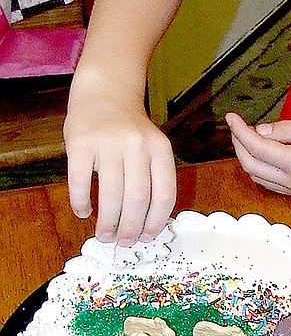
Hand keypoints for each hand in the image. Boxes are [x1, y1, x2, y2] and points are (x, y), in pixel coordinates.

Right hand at [65, 96, 176, 245]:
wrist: (105, 92)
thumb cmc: (129, 130)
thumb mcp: (151, 146)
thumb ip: (153, 176)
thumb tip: (147, 223)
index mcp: (160, 149)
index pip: (165, 193)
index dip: (157, 221)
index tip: (147, 237)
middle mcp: (137, 145)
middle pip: (138, 198)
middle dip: (131, 227)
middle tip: (123, 243)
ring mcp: (108, 143)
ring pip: (112, 193)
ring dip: (108, 221)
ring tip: (104, 236)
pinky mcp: (81, 143)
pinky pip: (80, 181)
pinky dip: (81, 202)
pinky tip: (83, 212)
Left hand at [226, 112, 290, 195]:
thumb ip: (287, 130)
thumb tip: (260, 131)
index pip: (256, 147)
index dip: (240, 130)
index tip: (231, 116)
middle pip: (250, 165)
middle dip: (238, 144)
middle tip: (237, 124)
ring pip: (257, 176)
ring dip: (246, 156)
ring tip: (247, 136)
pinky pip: (268, 183)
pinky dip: (258, 167)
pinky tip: (262, 152)